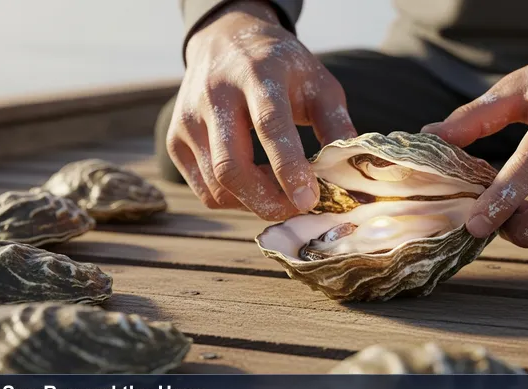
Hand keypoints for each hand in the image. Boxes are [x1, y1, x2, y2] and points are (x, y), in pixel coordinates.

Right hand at [166, 0, 356, 219]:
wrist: (226, 40)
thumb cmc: (282, 68)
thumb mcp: (318, 84)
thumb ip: (337, 125)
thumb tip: (352, 171)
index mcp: (256, 74)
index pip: (269, 126)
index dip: (288, 167)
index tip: (309, 199)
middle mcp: (214, 95)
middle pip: (232, 166)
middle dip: (268, 200)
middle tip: (298, 209)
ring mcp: (188, 119)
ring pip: (216, 185)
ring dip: (253, 202)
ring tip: (280, 190)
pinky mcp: (175, 140)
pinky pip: (204, 190)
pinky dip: (234, 200)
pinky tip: (257, 185)